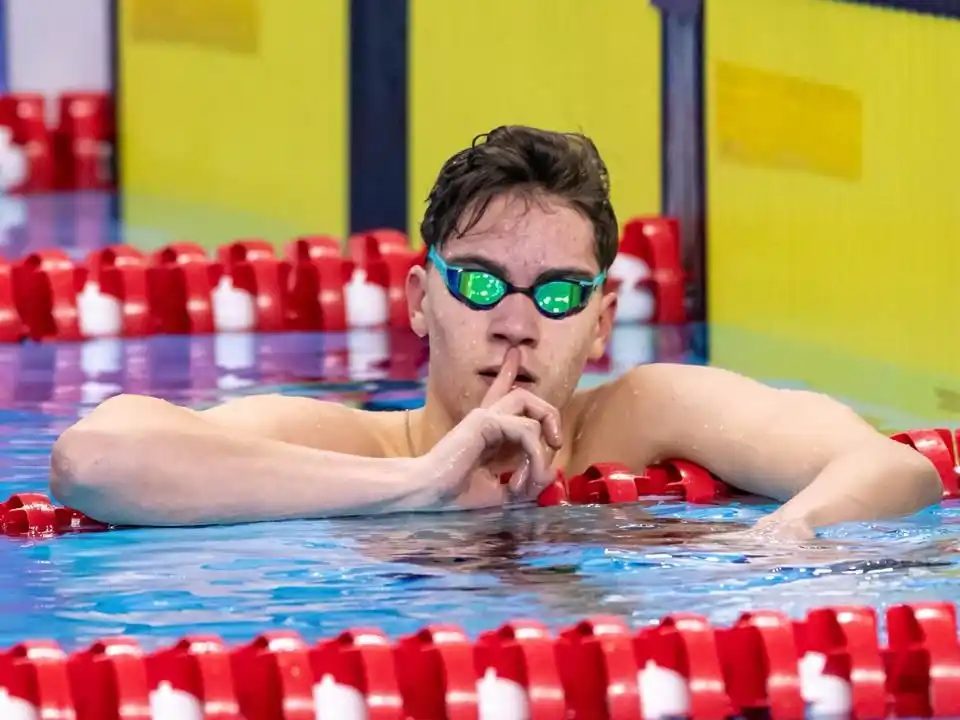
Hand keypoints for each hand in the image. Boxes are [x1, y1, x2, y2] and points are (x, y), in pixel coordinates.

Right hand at [415, 348, 562, 508]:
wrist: (428, 494)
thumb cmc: (456, 494)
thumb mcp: (502, 491)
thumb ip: (526, 481)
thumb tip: (549, 475)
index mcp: (487, 431)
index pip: (501, 394)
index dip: (508, 373)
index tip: (513, 354)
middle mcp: (486, 418)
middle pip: (526, 396)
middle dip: (551, 416)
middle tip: (557, 444)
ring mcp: (485, 416)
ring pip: (529, 403)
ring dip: (543, 447)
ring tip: (534, 478)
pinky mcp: (485, 420)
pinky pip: (526, 428)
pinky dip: (534, 456)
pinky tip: (518, 481)